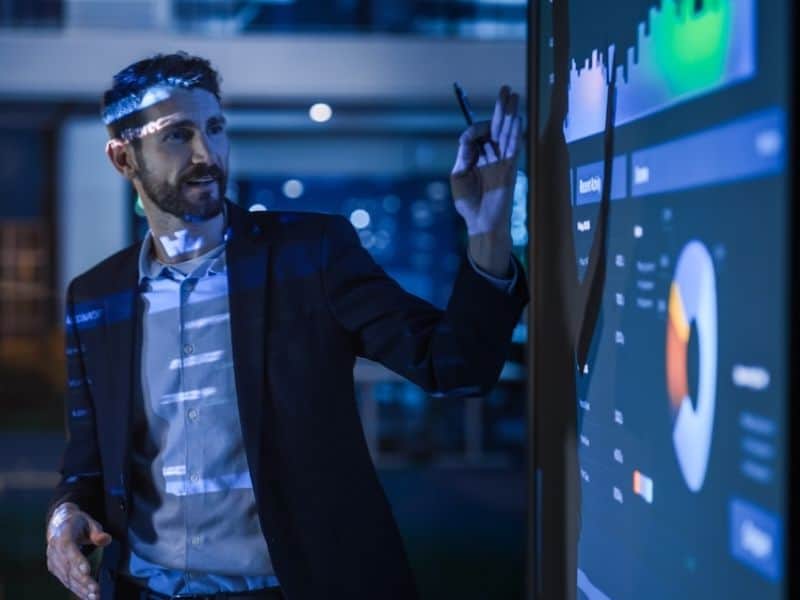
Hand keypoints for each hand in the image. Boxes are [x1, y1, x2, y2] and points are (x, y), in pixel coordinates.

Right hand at [46, 502, 111, 599]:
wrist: (58, 524)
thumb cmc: (78, 523)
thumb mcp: (89, 522)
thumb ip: (97, 532)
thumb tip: (106, 539)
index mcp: (63, 535)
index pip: (69, 549)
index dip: (77, 561)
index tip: (87, 571)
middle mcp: (55, 550)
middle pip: (68, 568)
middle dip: (82, 581)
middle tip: (95, 591)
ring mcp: (53, 561)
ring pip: (66, 578)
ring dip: (80, 589)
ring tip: (93, 597)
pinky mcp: (54, 569)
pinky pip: (65, 581)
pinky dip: (76, 590)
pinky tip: (87, 597)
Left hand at [450, 85, 521, 237]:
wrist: (480, 222)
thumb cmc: (467, 203)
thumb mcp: (458, 175)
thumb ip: (464, 154)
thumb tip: (468, 135)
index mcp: (477, 157)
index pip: (479, 133)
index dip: (475, 129)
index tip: (469, 138)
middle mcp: (491, 156)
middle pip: (497, 127)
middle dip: (501, 108)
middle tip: (506, 89)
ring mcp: (502, 161)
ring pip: (507, 132)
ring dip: (510, 114)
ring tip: (514, 95)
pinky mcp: (510, 169)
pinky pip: (514, 147)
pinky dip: (516, 133)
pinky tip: (517, 119)